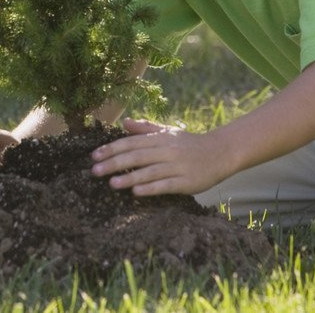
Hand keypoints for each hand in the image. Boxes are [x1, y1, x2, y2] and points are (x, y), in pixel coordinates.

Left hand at [90, 118, 229, 196]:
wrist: (220, 153)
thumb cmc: (189, 144)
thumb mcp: (168, 132)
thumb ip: (146, 128)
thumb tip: (124, 122)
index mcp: (160, 138)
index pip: (132, 142)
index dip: (112, 148)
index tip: (94, 155)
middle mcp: (167, 151)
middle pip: (137, 156)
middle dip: (114, 163)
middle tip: (95, 170)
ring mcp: (177, 167)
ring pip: (149, 172)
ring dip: (129, 178)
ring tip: (111, 183)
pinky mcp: (186, 182)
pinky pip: (166, 185)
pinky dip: (150, 188)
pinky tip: (136, 192)